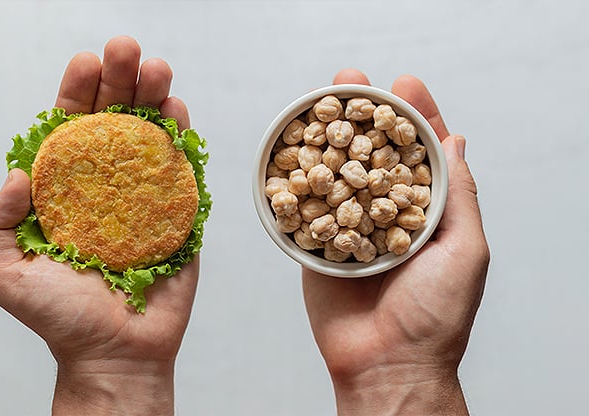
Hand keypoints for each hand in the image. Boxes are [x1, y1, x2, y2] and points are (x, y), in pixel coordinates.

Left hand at [0, 36, 196, 415]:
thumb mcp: (6, 272)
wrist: (116, 353)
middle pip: (113, 122)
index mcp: (66, 192)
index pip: (69, 131)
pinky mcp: (178, 213)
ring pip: (149, 137)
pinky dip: (181, 137)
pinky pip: (181, 170)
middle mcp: (105, 186)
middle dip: (120, 81)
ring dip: (154, 98)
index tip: (86, 64)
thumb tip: (19, 171)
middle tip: (127, 49)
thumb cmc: (61, 318)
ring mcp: (144, 196)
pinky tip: (177, 110)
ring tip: (157, 69)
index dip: (76, 94)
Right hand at [302, 69, 489, 414]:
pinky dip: (296, 180)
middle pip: (373, 153)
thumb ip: (459, 195)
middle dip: (363, 115)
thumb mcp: (465, 249)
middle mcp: (386, 213)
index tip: (405, 84)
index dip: (414, 116)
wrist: (386, 364)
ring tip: (319, 100)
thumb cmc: (436, 315)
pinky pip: (304, 209)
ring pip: (337, 173)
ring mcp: (349, 227)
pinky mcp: (317, 245)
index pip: (420, 153)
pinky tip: (289, 148)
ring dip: (328, 136)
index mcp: (426, 212)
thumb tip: (456, 143)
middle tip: (352, 80)